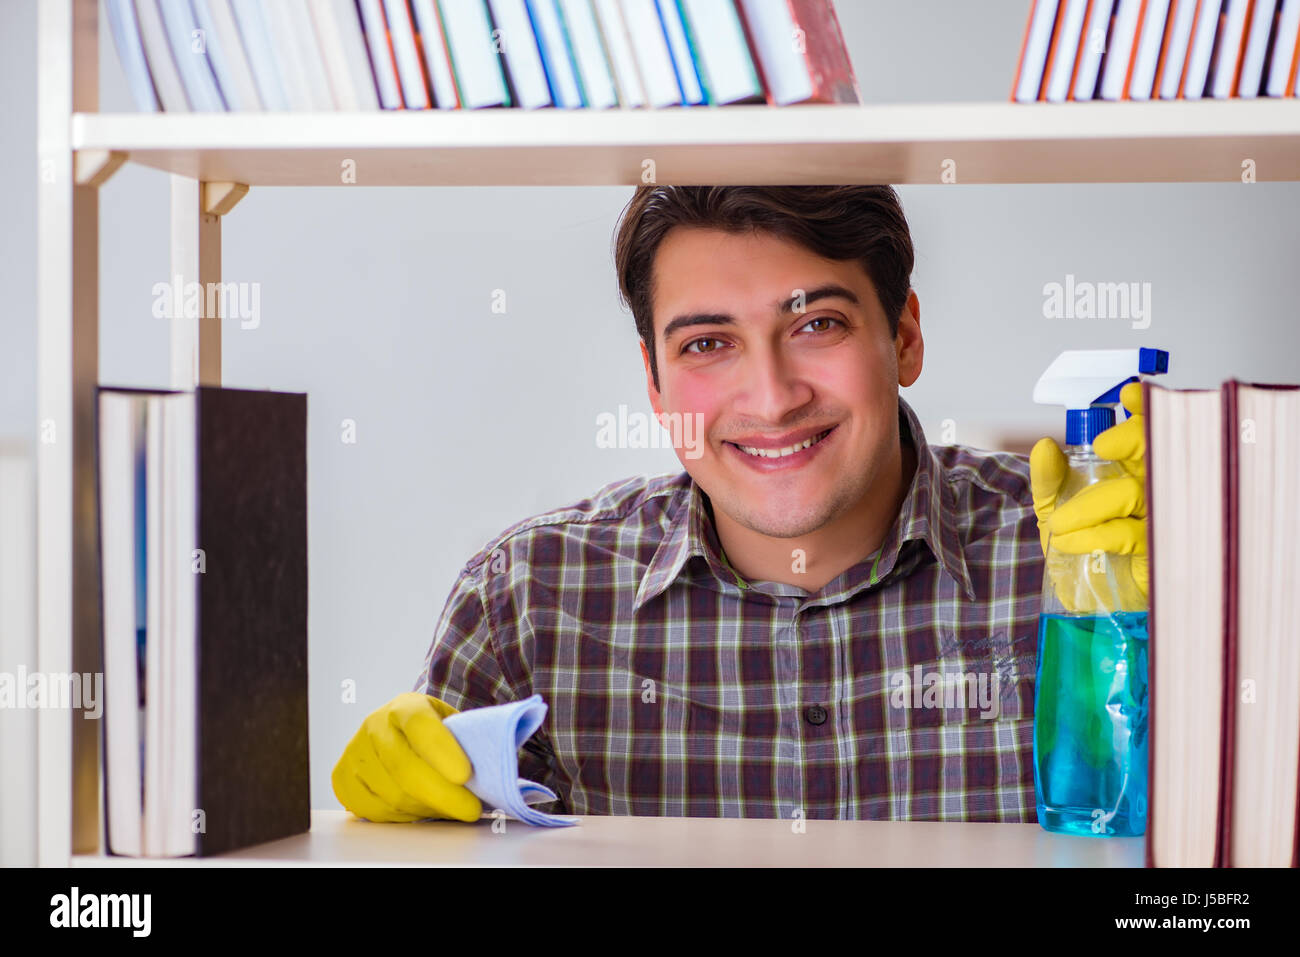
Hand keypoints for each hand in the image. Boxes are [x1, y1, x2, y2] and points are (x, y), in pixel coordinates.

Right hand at [331, 692, 481, 822]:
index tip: (465, 775)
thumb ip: (467, 741)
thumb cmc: (433, 731)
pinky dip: (402, 818)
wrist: (396, 731)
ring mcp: (354, 752)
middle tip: (471, 809)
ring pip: (391, 795)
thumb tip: (492, 769)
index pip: (421, 726)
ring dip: (426, 809)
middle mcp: (374, 726)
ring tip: (448, 807)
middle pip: (404, 768)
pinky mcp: (341, 778)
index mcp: (405, 706)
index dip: (442, 751)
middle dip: (442, 794)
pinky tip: (420, 810)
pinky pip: (373, 811)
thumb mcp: (451, 722)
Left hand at [1030, 382, 1147, 612]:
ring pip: (1138, 492)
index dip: (1145, 409)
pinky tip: (1068, 539)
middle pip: (1159, 451)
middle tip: (1104, 445)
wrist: (1087, 597)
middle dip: (1135, 438)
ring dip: (1091, 503)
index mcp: (1134, 471)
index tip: (1129, 395)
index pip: (1149, 431)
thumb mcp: (1055, 508)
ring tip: (1058, 523)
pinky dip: (1093, 533)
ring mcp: (1160, 520)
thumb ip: (1048, 479)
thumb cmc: (1082, 546)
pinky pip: (1129, 534)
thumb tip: (1044, 446)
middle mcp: (1154, 489)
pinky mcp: (1158, 553)